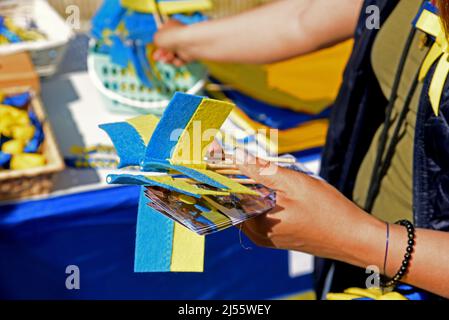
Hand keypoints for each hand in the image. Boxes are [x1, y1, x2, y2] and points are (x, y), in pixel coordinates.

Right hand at [153, 20, 190, 66]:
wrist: (187, 44)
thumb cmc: (170, 38)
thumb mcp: (157, 38)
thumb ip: (156, 41)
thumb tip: (161, 46)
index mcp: (171, 25)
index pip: (163, 34)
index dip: (158, 42)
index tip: (155, 48)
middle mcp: (178, 34)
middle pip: (167, 47)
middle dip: (161, 54)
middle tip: (157, 59)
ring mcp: (184, 44)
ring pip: (173, 55)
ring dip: (168, 58)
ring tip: (169, 57)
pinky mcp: (189, 54)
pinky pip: (180, 60)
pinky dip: (177, 61)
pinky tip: (177, 60)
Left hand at [236, 150, 384, 265]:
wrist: (355, 238)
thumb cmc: (328, 211)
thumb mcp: (294, 184)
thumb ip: (261, 170)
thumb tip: (236, 155)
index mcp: (256, 225)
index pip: (228, 193)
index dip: (223, 170)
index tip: (217, 151)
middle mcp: (257, 234)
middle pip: (238, 198)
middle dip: (240, 176)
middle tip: (246, 156)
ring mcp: (267, 237)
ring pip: (251, 203)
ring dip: (255, 185)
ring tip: (266, 169)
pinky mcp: (278, 235)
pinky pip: (263, 211)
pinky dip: (265, 195)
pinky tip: (279, 185)